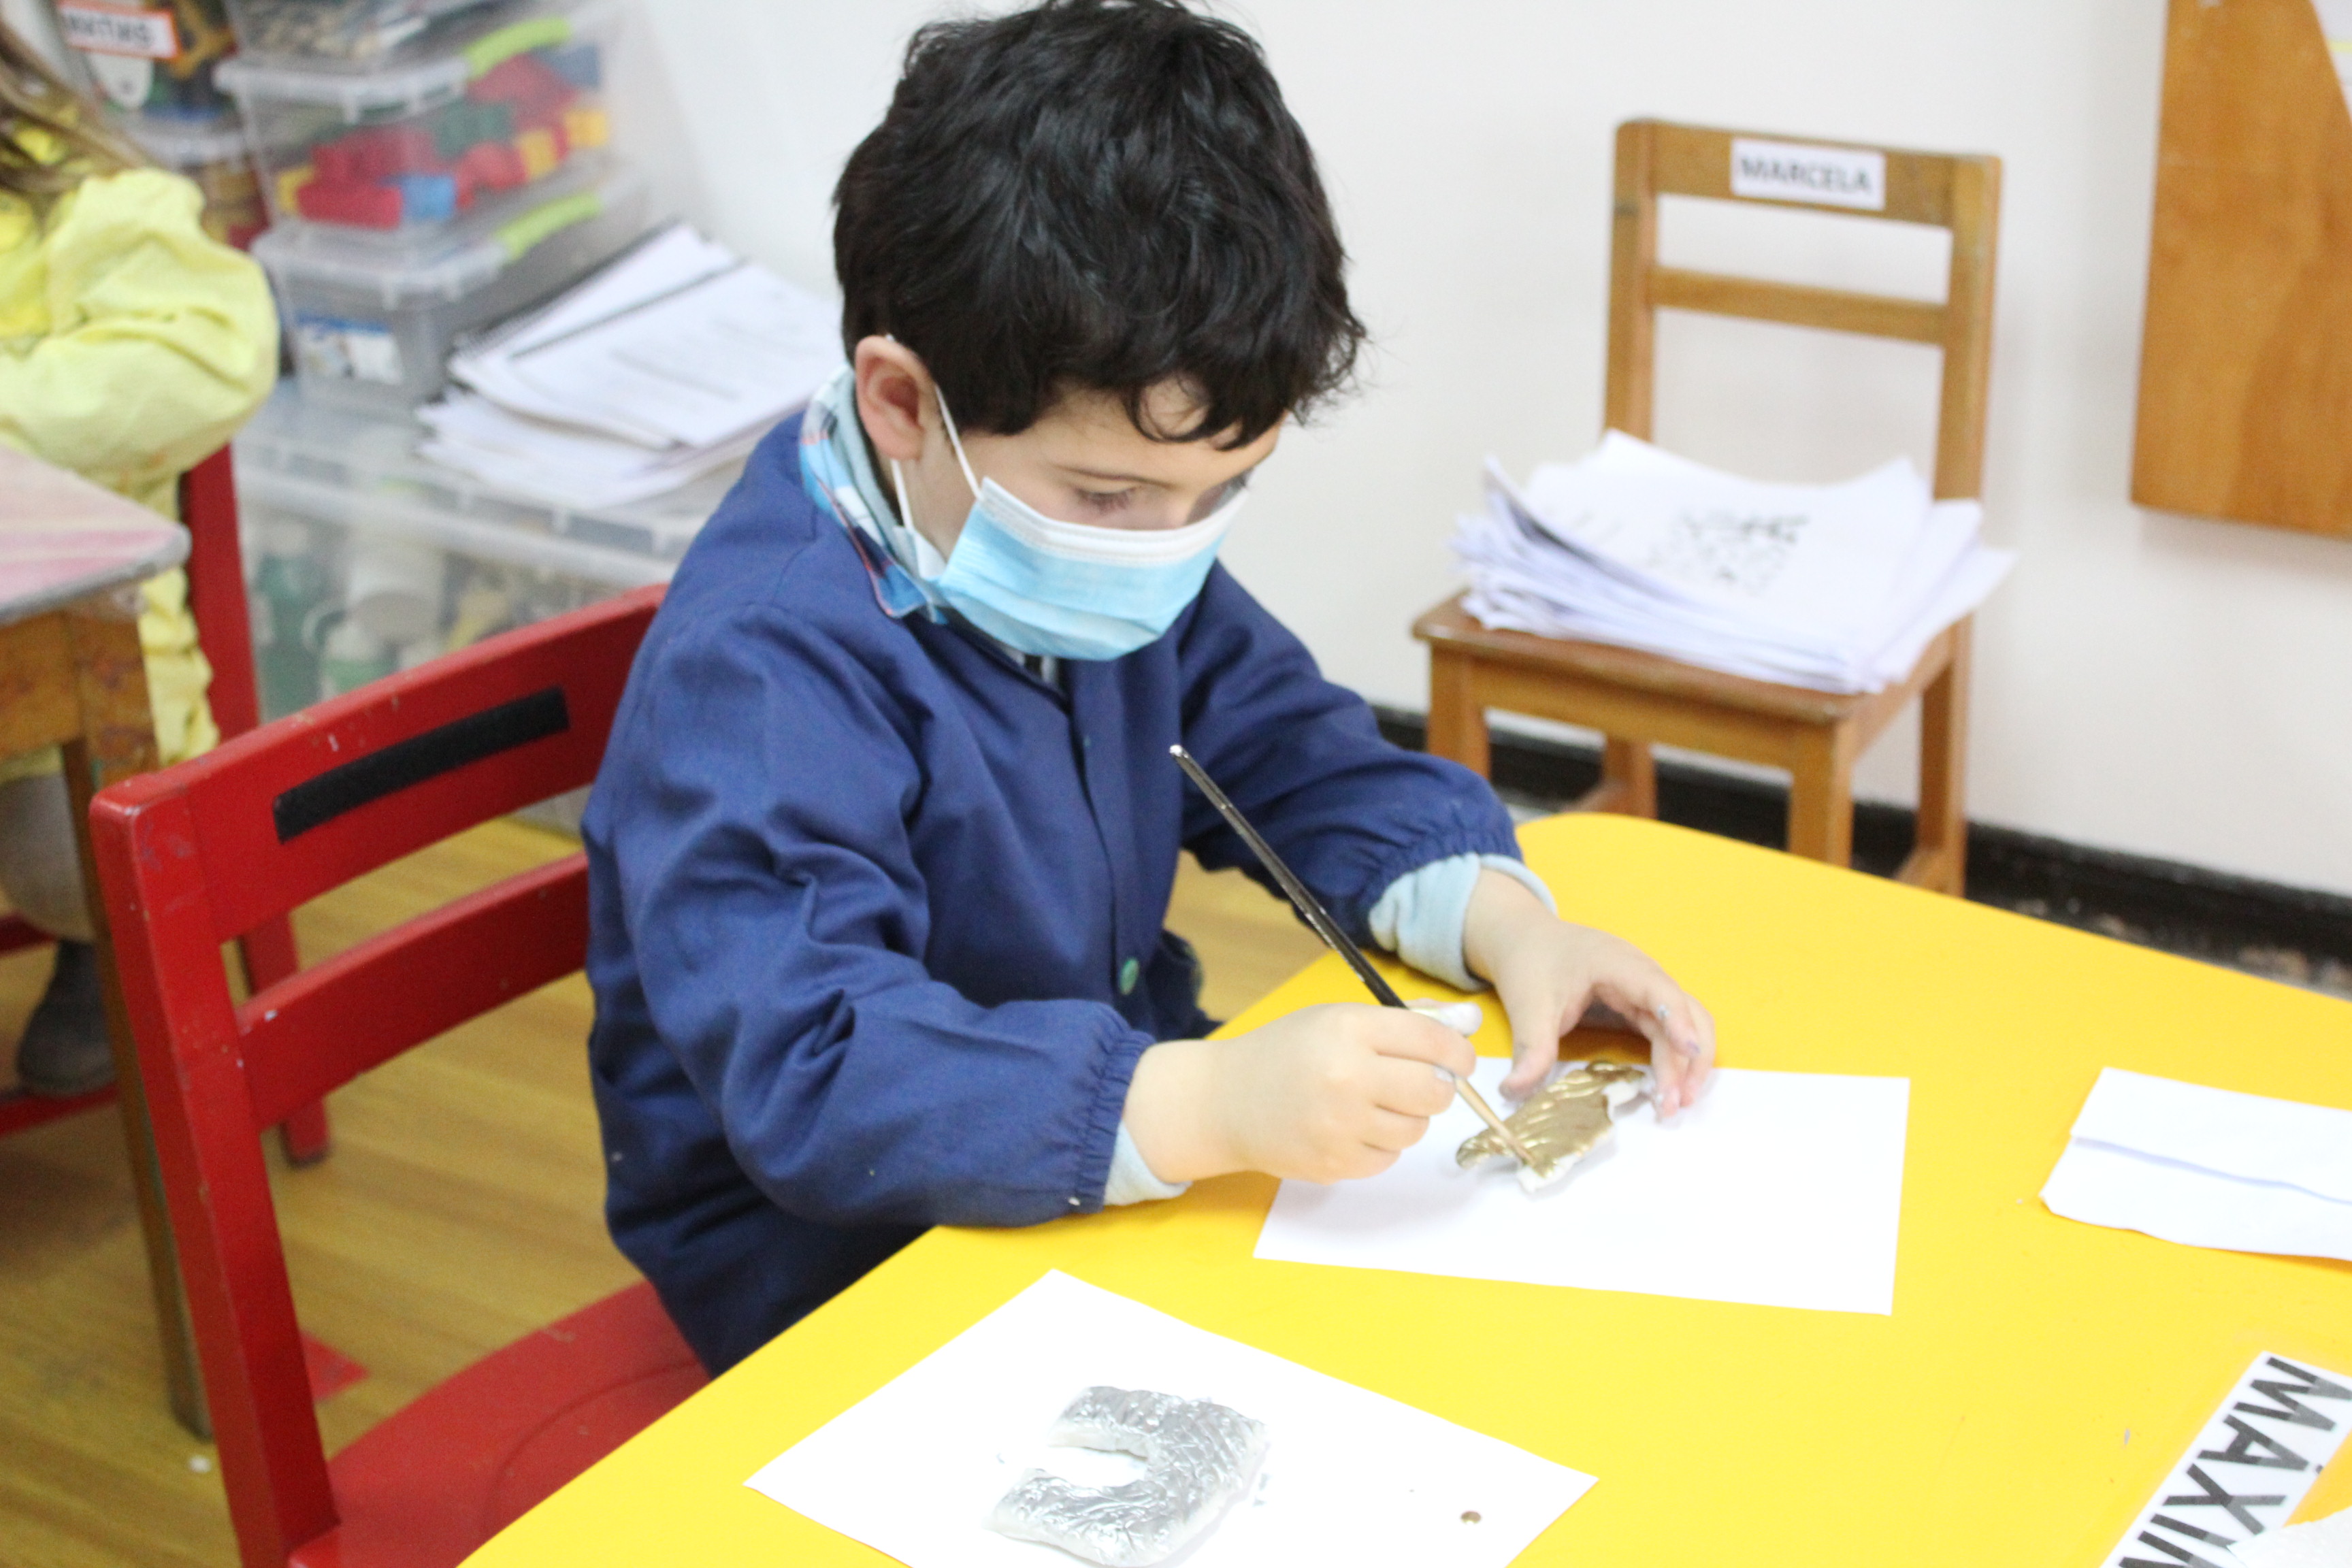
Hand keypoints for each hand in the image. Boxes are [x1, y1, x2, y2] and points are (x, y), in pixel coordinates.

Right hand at [1123, 1003, 1476, 1183]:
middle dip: (1436, 1087)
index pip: (1432, 1039)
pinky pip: (1389, 1157)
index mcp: (1348, 1029)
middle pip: (1434, 1090)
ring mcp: (1339, 1125)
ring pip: (1416, 1128)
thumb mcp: (1338, 1019)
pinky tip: (1351, 1127)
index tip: (1459, 1058)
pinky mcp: (1334, 1163)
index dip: (1457, 1051)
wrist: (1226, 1101)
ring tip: (1374, 1104)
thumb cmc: (1287, 1053)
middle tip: (1417, 1082)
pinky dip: (1381, 1144)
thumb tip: (1470, 1022)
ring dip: (1408, 1117)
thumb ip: (1406, 1021)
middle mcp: (1346, 1076)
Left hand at [1462, 869, 1715, 1117]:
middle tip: (1674, 1104)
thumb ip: (1530, 1047)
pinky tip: (1668, 1084)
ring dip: (1689, 1060)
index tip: (1689, 1051)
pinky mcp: (1641, 1003)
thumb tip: (1515, 1091)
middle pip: (1686, 1012)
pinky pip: (1670, 1028)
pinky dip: (1676, 1056)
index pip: (1660, 991)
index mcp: (1617, 963)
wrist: (1526, 939)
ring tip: (1678, 1101)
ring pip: (1687, 1021)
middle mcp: (1642, 973)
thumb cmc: (1532, 962)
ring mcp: (1645, 988)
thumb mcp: (1528, 1004)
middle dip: (1687, 1057)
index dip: (1678, 1020)